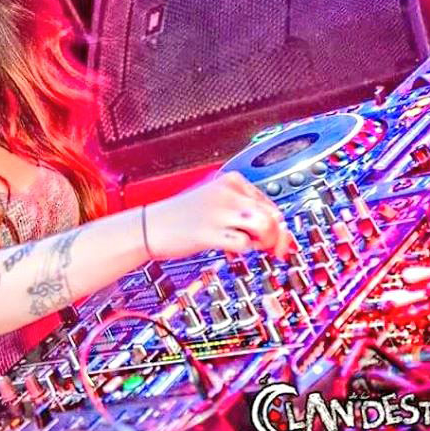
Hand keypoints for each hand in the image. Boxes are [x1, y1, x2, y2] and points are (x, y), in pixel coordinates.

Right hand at [144, 171, 290, 259]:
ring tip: (254, 246)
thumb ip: (244, 209)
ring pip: (264, 225)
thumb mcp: (216, 202)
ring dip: (265, 240)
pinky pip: (244, 243)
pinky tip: (233, 250)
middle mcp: (227, 193)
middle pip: (272, 213)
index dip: (278, 223)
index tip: (277, 237)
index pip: (269, 201)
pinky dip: (245, 250)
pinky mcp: (210, 232)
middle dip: (277, 235)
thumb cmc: (182, 216)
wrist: (151, 226)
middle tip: (272, 248)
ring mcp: (219, 212)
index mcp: (230, 180)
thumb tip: (276, 227)